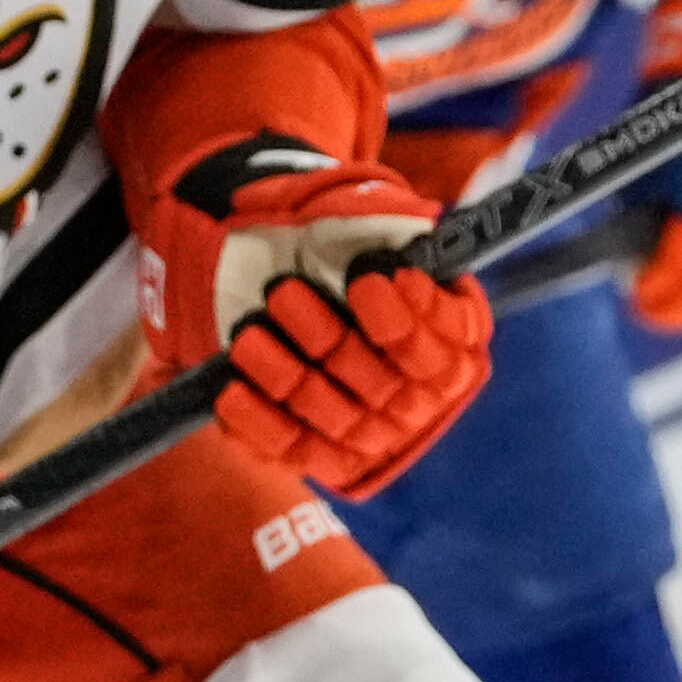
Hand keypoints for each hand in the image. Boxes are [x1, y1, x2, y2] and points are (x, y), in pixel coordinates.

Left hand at [180, 144, 490, 498]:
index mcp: (452, 352)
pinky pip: (290, 447)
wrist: (319, 296)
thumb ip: (388, 227)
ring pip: (326, 411)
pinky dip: (256, 422)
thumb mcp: (382, 235)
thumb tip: (388, 229)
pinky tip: (229, 390)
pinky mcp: (323, 455)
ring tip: (248, 333)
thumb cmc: (358, 261)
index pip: (427, 346)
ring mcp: (370, 434)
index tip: (364, 278)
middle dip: (323, 335)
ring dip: (281, 373)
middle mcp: (417, 400)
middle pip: (372, 380)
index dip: (397, 316)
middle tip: (282, 292)